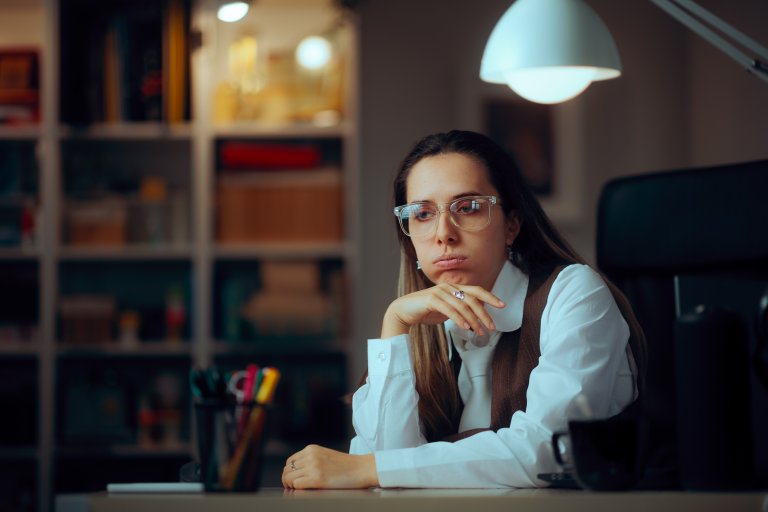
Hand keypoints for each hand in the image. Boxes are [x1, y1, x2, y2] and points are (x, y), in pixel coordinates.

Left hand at [282, 445, 377, 488]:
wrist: (362, 468)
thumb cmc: (346, 465)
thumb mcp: (326, 455)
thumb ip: (312, 459)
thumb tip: (298, 471)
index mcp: (312, 449)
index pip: (290, 461)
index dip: (289, 472)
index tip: (293, 479)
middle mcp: (310, 456)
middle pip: (287, 469)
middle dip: (287, 479)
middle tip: (293, 487)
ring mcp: (313, 467)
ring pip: (289, 477)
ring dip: (291, 485)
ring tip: (297, 490)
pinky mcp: (317, 478)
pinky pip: (296, 484)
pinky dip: (297, 489)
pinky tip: (304, 490)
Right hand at [381, 283, 503, 337]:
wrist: (405, 311)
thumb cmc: (426, 311)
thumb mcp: (447, 310)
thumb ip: (460, 309)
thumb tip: (476, 315)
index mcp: (454, 288)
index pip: (477, 291)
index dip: (490, 297)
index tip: (502, 305)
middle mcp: (449, 287)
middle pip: (473, 299)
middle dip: (484, 314)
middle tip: (492, 327)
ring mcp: (440, 292)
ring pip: (463, 306)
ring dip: (473, 320)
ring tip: (479, 332)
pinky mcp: (432, 299)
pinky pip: (450, 310)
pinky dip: (459, 319)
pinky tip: (466, 327)